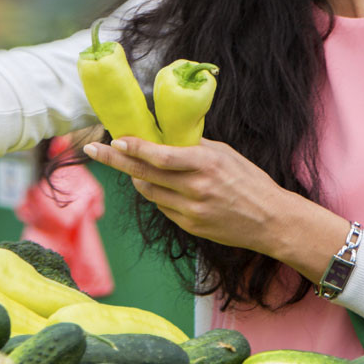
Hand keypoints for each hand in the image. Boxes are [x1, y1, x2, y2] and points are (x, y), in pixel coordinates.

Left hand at [83, 135, 298, 253]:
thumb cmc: (248, 181)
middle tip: (93, 150)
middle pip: (144, 174)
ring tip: (135, 166)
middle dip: (115, 161)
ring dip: (138, 178)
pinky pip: (162, 207)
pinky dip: (158, 194)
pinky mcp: (190, 226)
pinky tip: (167, 188)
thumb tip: (162, 136)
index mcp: (205, 164)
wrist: (270, 221)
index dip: (135, 148)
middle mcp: (195, 188)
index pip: (161, 156)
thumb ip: (192, 146)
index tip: (115, 140)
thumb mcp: (224, 154)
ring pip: (149, 192)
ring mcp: (191, 210)